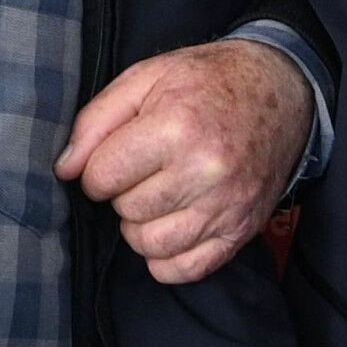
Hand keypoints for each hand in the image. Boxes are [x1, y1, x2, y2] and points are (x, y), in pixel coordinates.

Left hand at [55, 39, 313, 282]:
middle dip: (124, 190)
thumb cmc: (208, 80)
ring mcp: (226, 206)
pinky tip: (173, 221)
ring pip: (149, 246)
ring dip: (142, 223)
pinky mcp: (241, 231)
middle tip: (145, 165)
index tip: (117, 151)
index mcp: (177, 126)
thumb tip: (65, 169)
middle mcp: (204, 171)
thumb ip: (97, 119)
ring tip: (158, 191)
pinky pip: (184, 269)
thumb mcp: (147, 76)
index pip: (101, 176)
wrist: (281, 90)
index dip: (99, 165)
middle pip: (125, 211)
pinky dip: (167, 255)